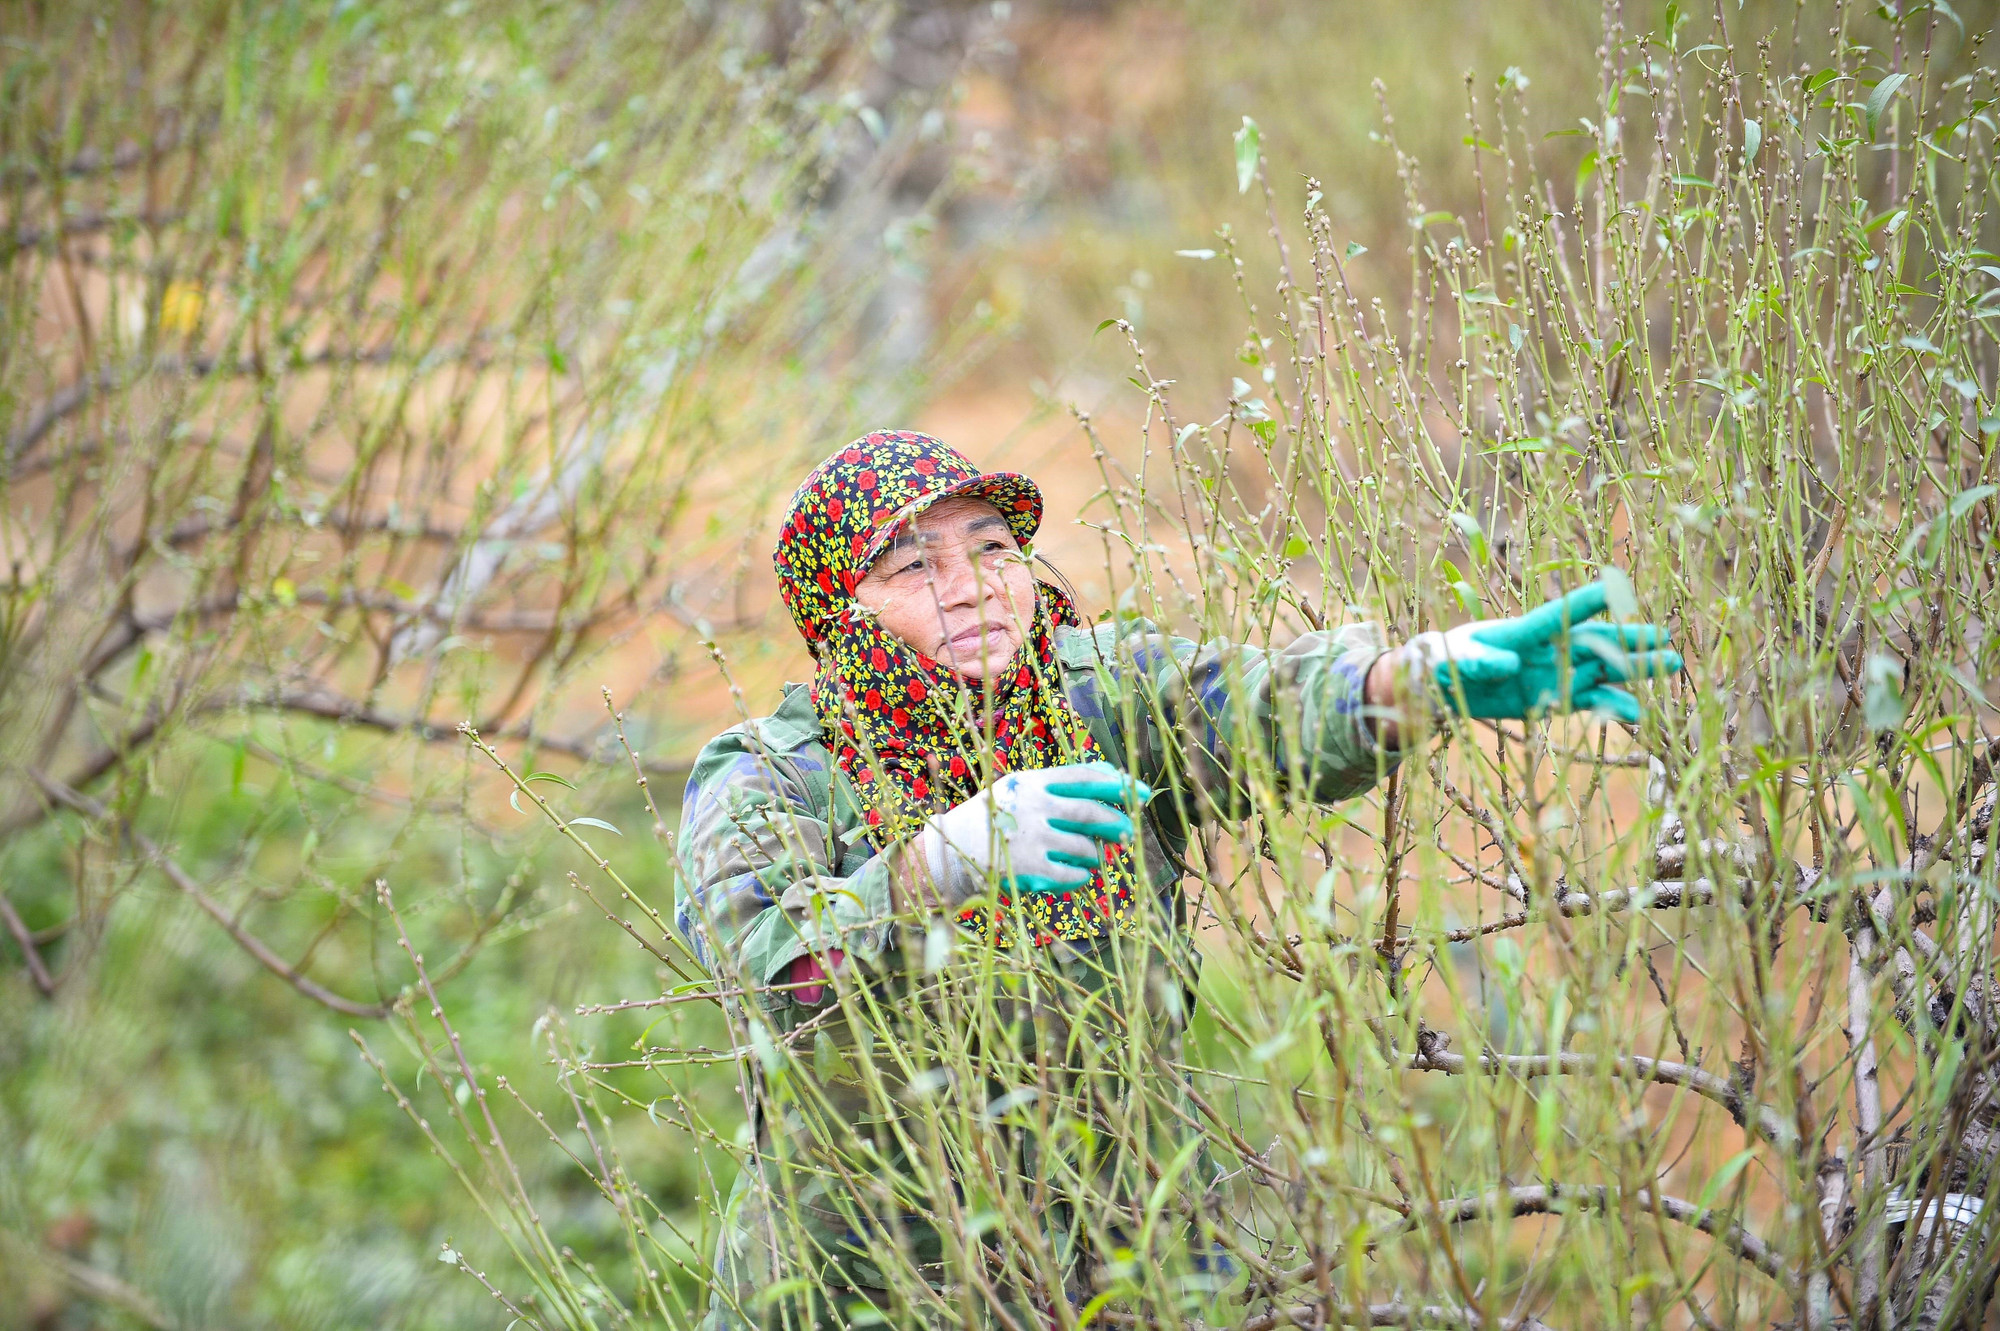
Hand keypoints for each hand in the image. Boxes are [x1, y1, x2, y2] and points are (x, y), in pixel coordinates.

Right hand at [918, 761, 1151, 901]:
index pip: (1084, 777)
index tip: (1140, 792)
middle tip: (1127, 832)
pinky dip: (1080, 876)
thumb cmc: (993, 816)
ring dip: (1094, 854)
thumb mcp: (1020, 788)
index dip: (1117, 783)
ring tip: (1089, 855)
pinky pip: (1073, 874)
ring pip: (1086, 847)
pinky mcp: (1030, 869)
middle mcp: (1035, 807)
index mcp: (1033, 782)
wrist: (952, 851)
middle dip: (1117, 823)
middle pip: (1092, 814)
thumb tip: (1109, 776)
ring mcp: (1033, 839)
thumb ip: (1058, 783)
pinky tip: (1075, 874)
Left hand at [1399, 579, 1681, 723]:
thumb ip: (1480, 661)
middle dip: (1628, 640)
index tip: (1616, 587)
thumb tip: (1509, 665)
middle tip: (1666, 636)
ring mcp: (1551, 674)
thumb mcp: (1455, 660)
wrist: (1439, 684)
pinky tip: (1639, 712)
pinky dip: (1611, 707)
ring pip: (1601, 670)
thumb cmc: (1445, 660)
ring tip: (1670, 665)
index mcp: (1519, 632)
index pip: (1557, 616)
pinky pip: (1587, 702)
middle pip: (1593, 642)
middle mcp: (1544, 650)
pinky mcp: (1551, 699)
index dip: (1584, 603)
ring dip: (1633, 669)